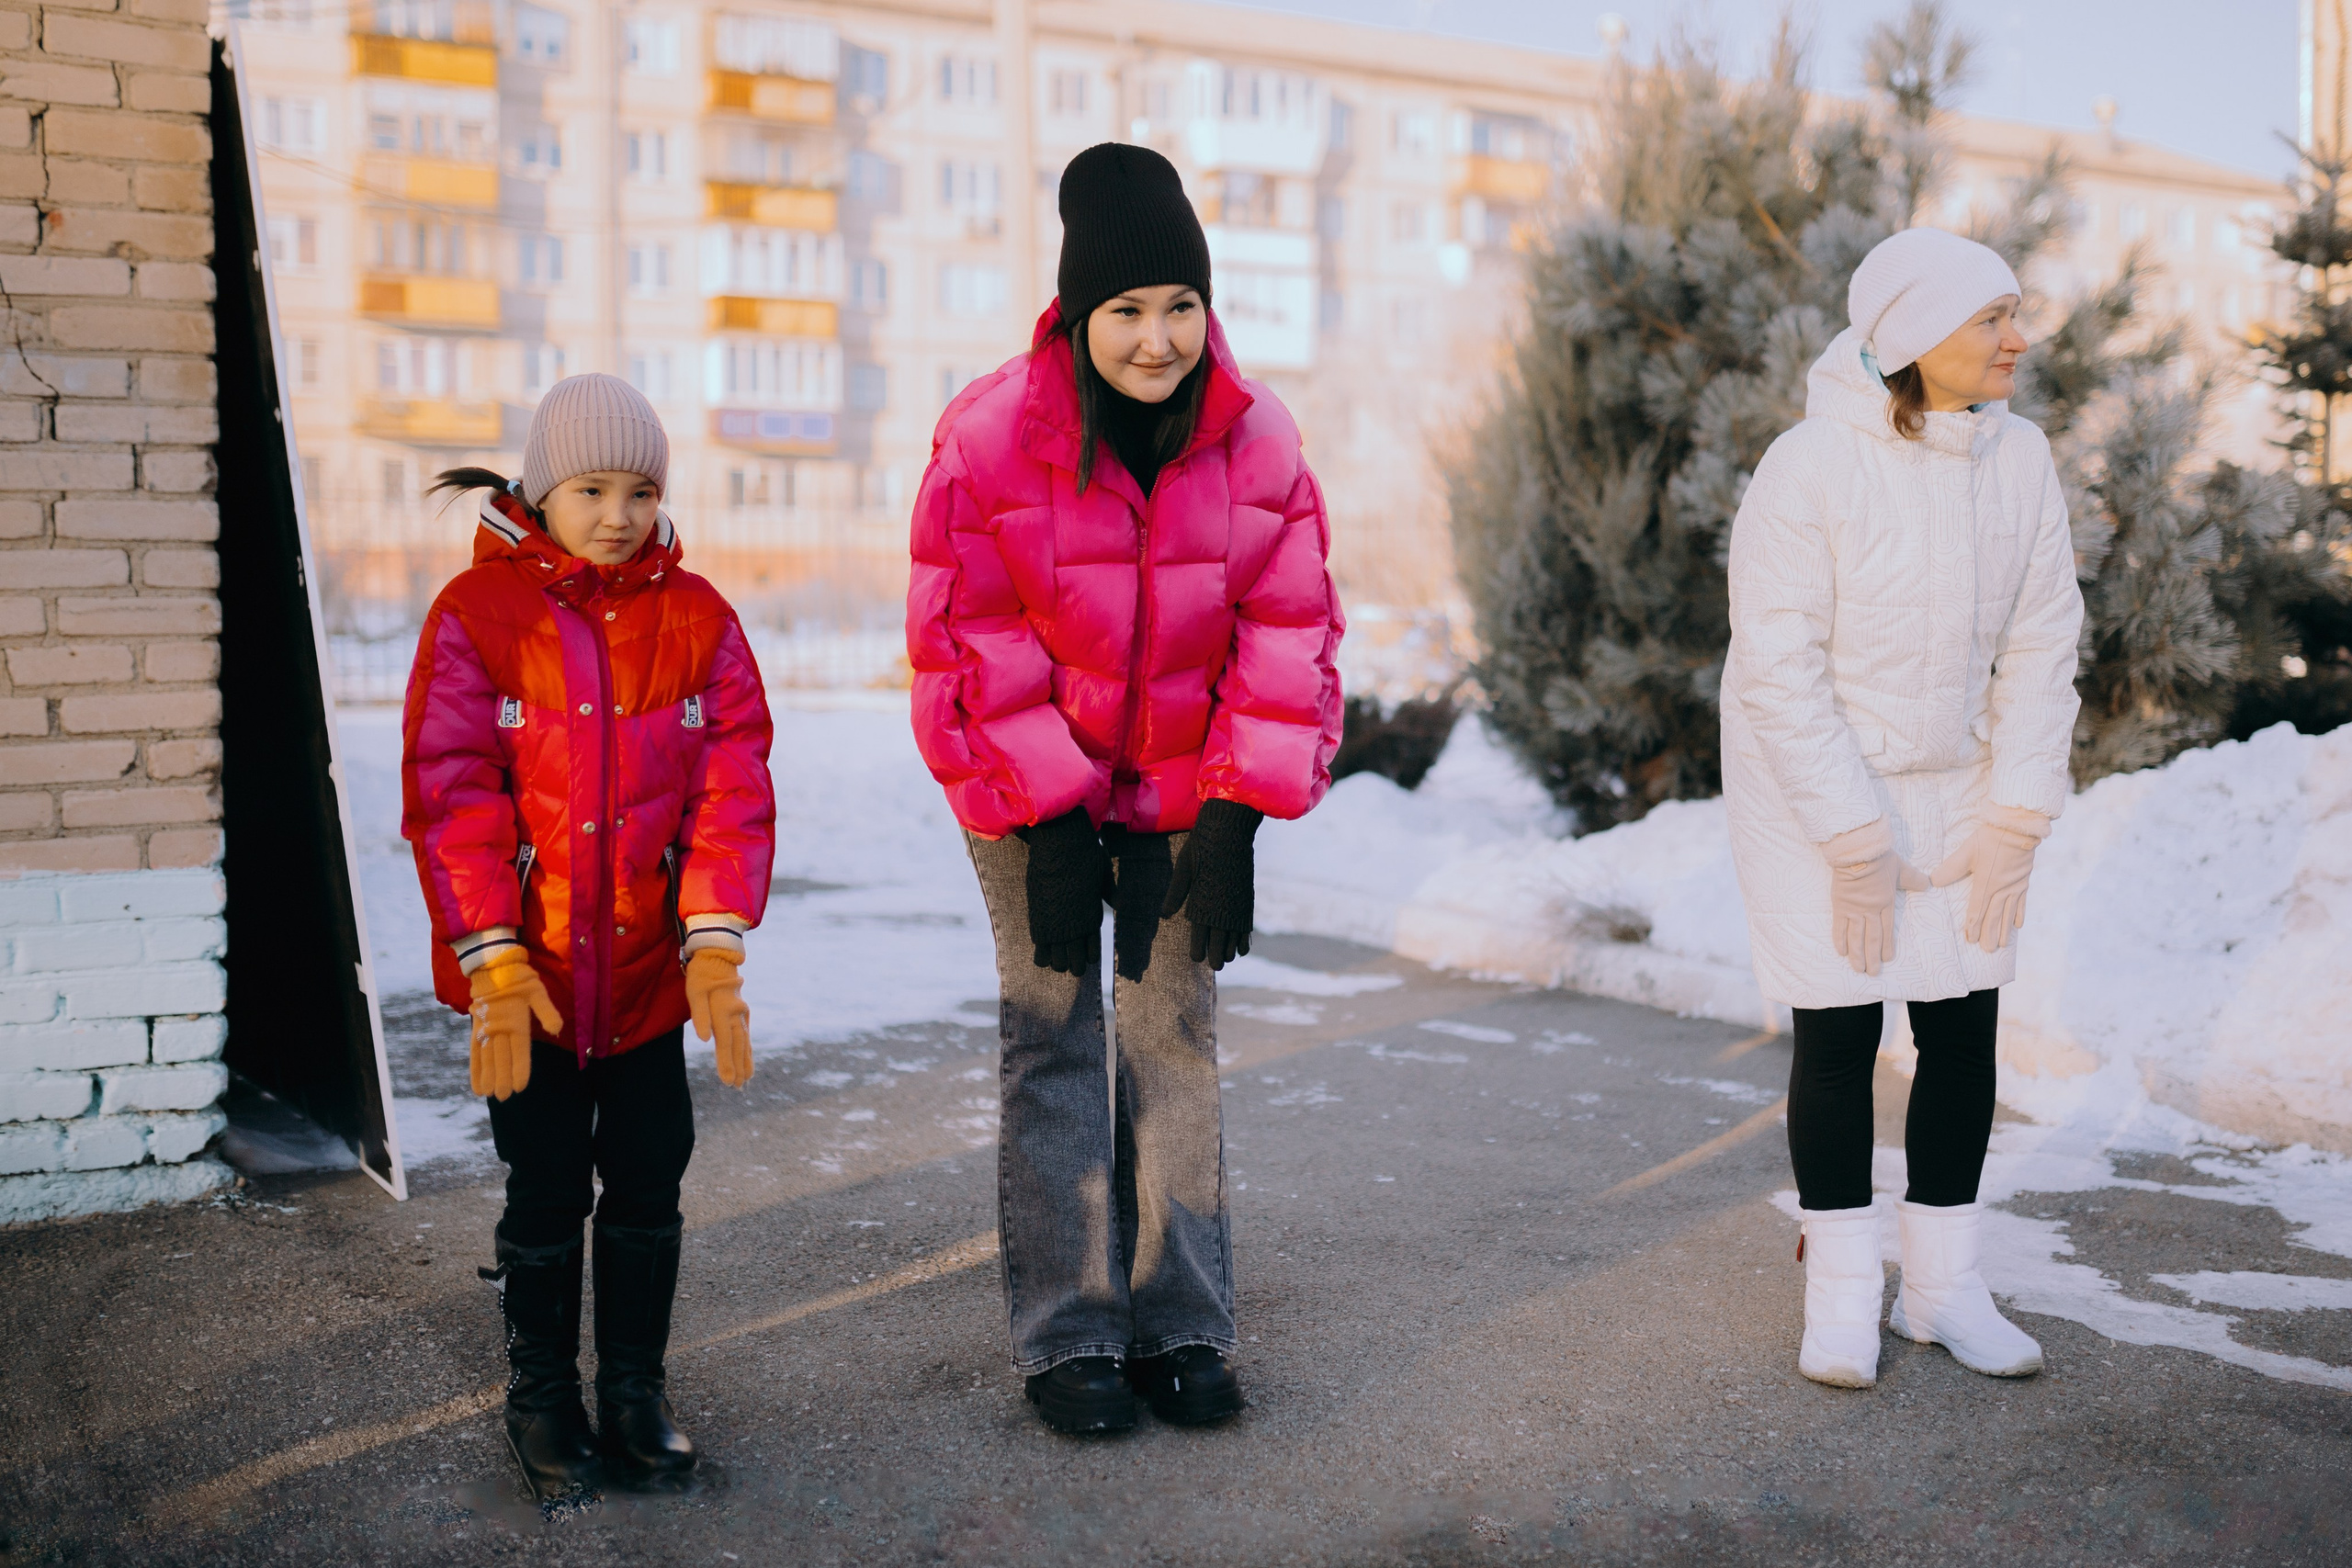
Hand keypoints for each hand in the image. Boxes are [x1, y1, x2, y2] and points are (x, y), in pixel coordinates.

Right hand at [468, 948, 560, 1100]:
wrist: (492, 965)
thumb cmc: (519, 979)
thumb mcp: (537, 991)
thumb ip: (547, 1012)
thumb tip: (557, 1030)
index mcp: (515, 1021)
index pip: (518, 1051)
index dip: (519, 1069)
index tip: (520, 1087)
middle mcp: (499, 1028)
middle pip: (500, 1058)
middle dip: (502, 1079)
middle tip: (504, 1097)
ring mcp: (485, 1029)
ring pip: (486, 1058)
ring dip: (487, 1077)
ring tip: (488, 1095)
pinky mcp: (476, 1028)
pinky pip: (474, 1051)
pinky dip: (474, 1068)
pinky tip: (476, 1083)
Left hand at [686, 948, 752, 1085]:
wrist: (718, 957)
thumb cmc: (701, 975)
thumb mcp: (694, 992)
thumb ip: (700, 1016)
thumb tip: (705, 1039)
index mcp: (724, 1010)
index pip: (725, 1042)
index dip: (726, 1063)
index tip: (728, 1081)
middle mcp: (737, 1014)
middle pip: (738, 1045)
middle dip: (738, 1067)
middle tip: (738, 1087)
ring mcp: (742, 1013)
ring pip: (745, 1041)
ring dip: (745, 1061)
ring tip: (747, 1079)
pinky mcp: (742, 1012)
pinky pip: (746, 1034)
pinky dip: (747, 1049)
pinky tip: (748, 1059)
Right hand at [1020, 807, 1109, 973]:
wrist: (1061, 843)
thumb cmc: (1084, 855)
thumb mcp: (1103, 874)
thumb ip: (1110, 892)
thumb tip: (1121, 904)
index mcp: (1093, 917)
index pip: (1093, 951)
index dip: (1089, 956)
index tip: (1087, 957)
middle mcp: (1075, 926)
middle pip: (1076, 962)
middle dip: (1074, 965)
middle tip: (1071, 963)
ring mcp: (1056, 926)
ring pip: (1057, 962)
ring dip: (1058, 963)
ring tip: (1056, 959)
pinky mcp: (1037, 920)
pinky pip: (1039, 951)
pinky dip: (1042, 957)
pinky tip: (1043, 957)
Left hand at [1162, 798, 1262, 968]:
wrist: (1229, 830)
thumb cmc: (1201, 847)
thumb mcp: (1183, 869)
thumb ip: (1176, 894)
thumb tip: (1164, 915)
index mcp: (1202, 905)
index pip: (1200, 938)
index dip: (1198, 951)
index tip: (1196, 959)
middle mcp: (1221, 910)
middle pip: (1219, 944)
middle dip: (1215, 957)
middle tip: (1213, 964)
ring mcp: (1237, 906)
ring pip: (1234, 939)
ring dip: (1229, 950)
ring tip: (1225, 959)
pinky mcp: (1247, 899)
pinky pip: (1247, 928)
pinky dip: (1244, 940)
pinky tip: (1241, 949)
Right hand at [1819, 818, 1928, 976]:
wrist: (1858, 852)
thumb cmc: (1880, 858)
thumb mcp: (1902, 868)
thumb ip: (1914, 879)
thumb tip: (1929, 884)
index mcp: (1886, 903)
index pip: (1887, 930)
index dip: (1887, 946)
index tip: (1887, 959)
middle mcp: (1871, 911)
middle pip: (1872, 939)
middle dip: (1872, 957)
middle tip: (1872, 973)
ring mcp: (1854, 910)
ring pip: (1856, 937)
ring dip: (1857, 955)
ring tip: (1858, 968)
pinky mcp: (1840, 906)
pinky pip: (1839, 927)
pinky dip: (1840, 940)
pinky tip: (1841, 951)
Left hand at [1930, 805, 2049, 952]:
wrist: (2018, 827)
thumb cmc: (1990, 838)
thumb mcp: (1967, 851)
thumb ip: (1950, 868)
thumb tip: (1932, 881)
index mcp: (1986, 883)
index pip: (1978, 909)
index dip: (1973, 925)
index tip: (1970, 938)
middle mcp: (2002, 888)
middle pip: (1994, 915)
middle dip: (1989, 933)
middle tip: (1987, 950)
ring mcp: (2015, 886)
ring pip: (2008, 912)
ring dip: (2004, 929)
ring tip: (2001, 944)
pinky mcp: (2024, 881)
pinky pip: (2022, 902)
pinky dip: (2019, 914)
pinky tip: (2018, 926)